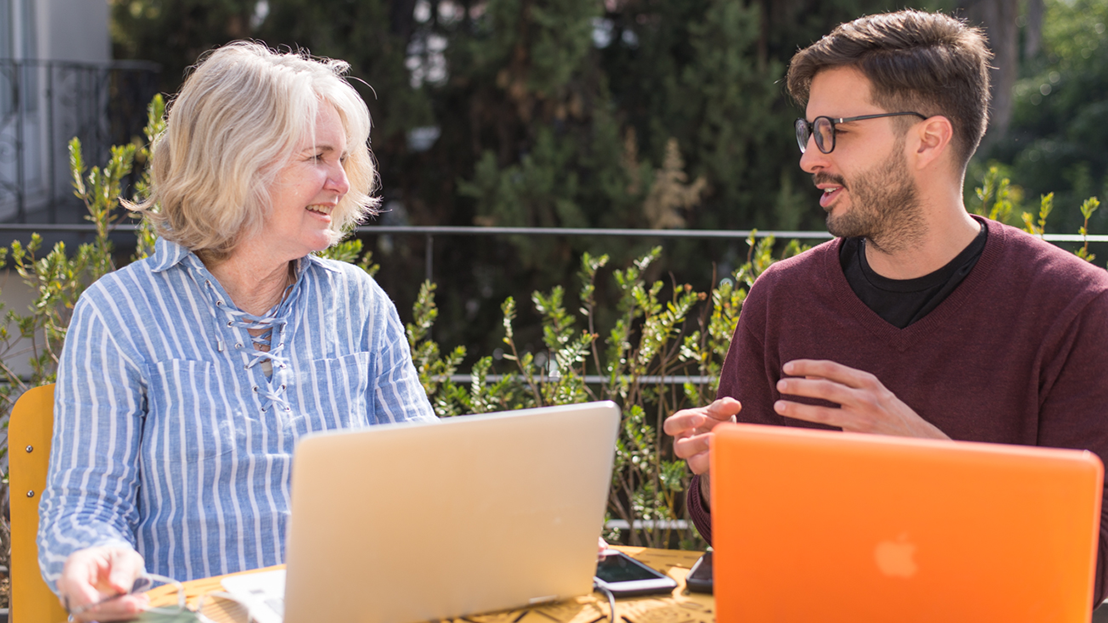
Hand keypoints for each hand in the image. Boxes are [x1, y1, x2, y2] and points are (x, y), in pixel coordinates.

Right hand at [58, 545, 147, 621]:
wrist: (117, 569)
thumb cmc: (118, 559)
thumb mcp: (126, 557)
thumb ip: (123, 569)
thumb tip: (119, 587)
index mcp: (76, 564)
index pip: (72, 581)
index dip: (81, 593)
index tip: (95, 602)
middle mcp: (70, 585)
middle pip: (82, 602)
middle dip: (110, 606)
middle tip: (135, 604)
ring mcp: (75, 601)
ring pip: (89, 614)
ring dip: (116, 612)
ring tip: (140, 605)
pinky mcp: (85, 613)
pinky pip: (97, 619)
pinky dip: (116, 616)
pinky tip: (134, 610)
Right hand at [664, 397, 741, 474]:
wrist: (723, 437)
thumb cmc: (715, 420)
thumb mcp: (718, 410)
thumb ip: (724, 406)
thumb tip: (734, 404)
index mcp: (680, 426)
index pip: (671, 426)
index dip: (683, 423)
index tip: (701, 418)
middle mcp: (683, 444)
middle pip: (680, 448)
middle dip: (696, 444)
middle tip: (712, 437)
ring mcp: (694, 459)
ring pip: (695, 464)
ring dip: (708, 459)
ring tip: (722, 450)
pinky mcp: (708, 470)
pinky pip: (711, 472)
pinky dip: (720, 466)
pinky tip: (730, 459)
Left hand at [774, 359, 948, 439]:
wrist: (919, 441)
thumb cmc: (891, 415)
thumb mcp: (874, 393)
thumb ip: (845, 384)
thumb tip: (809, 376)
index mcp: (868, 382)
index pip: (831, 368)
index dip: (806, 365)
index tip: (788, 367)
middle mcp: (866, 397)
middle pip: (824, 387)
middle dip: (798, 386)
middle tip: (780, 385)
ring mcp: (862, 419)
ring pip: (821, 411)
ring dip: (797, 408)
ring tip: (779, 405)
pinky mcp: (859, 438)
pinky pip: (829, 431)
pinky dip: (811, 429)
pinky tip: (796, 429)